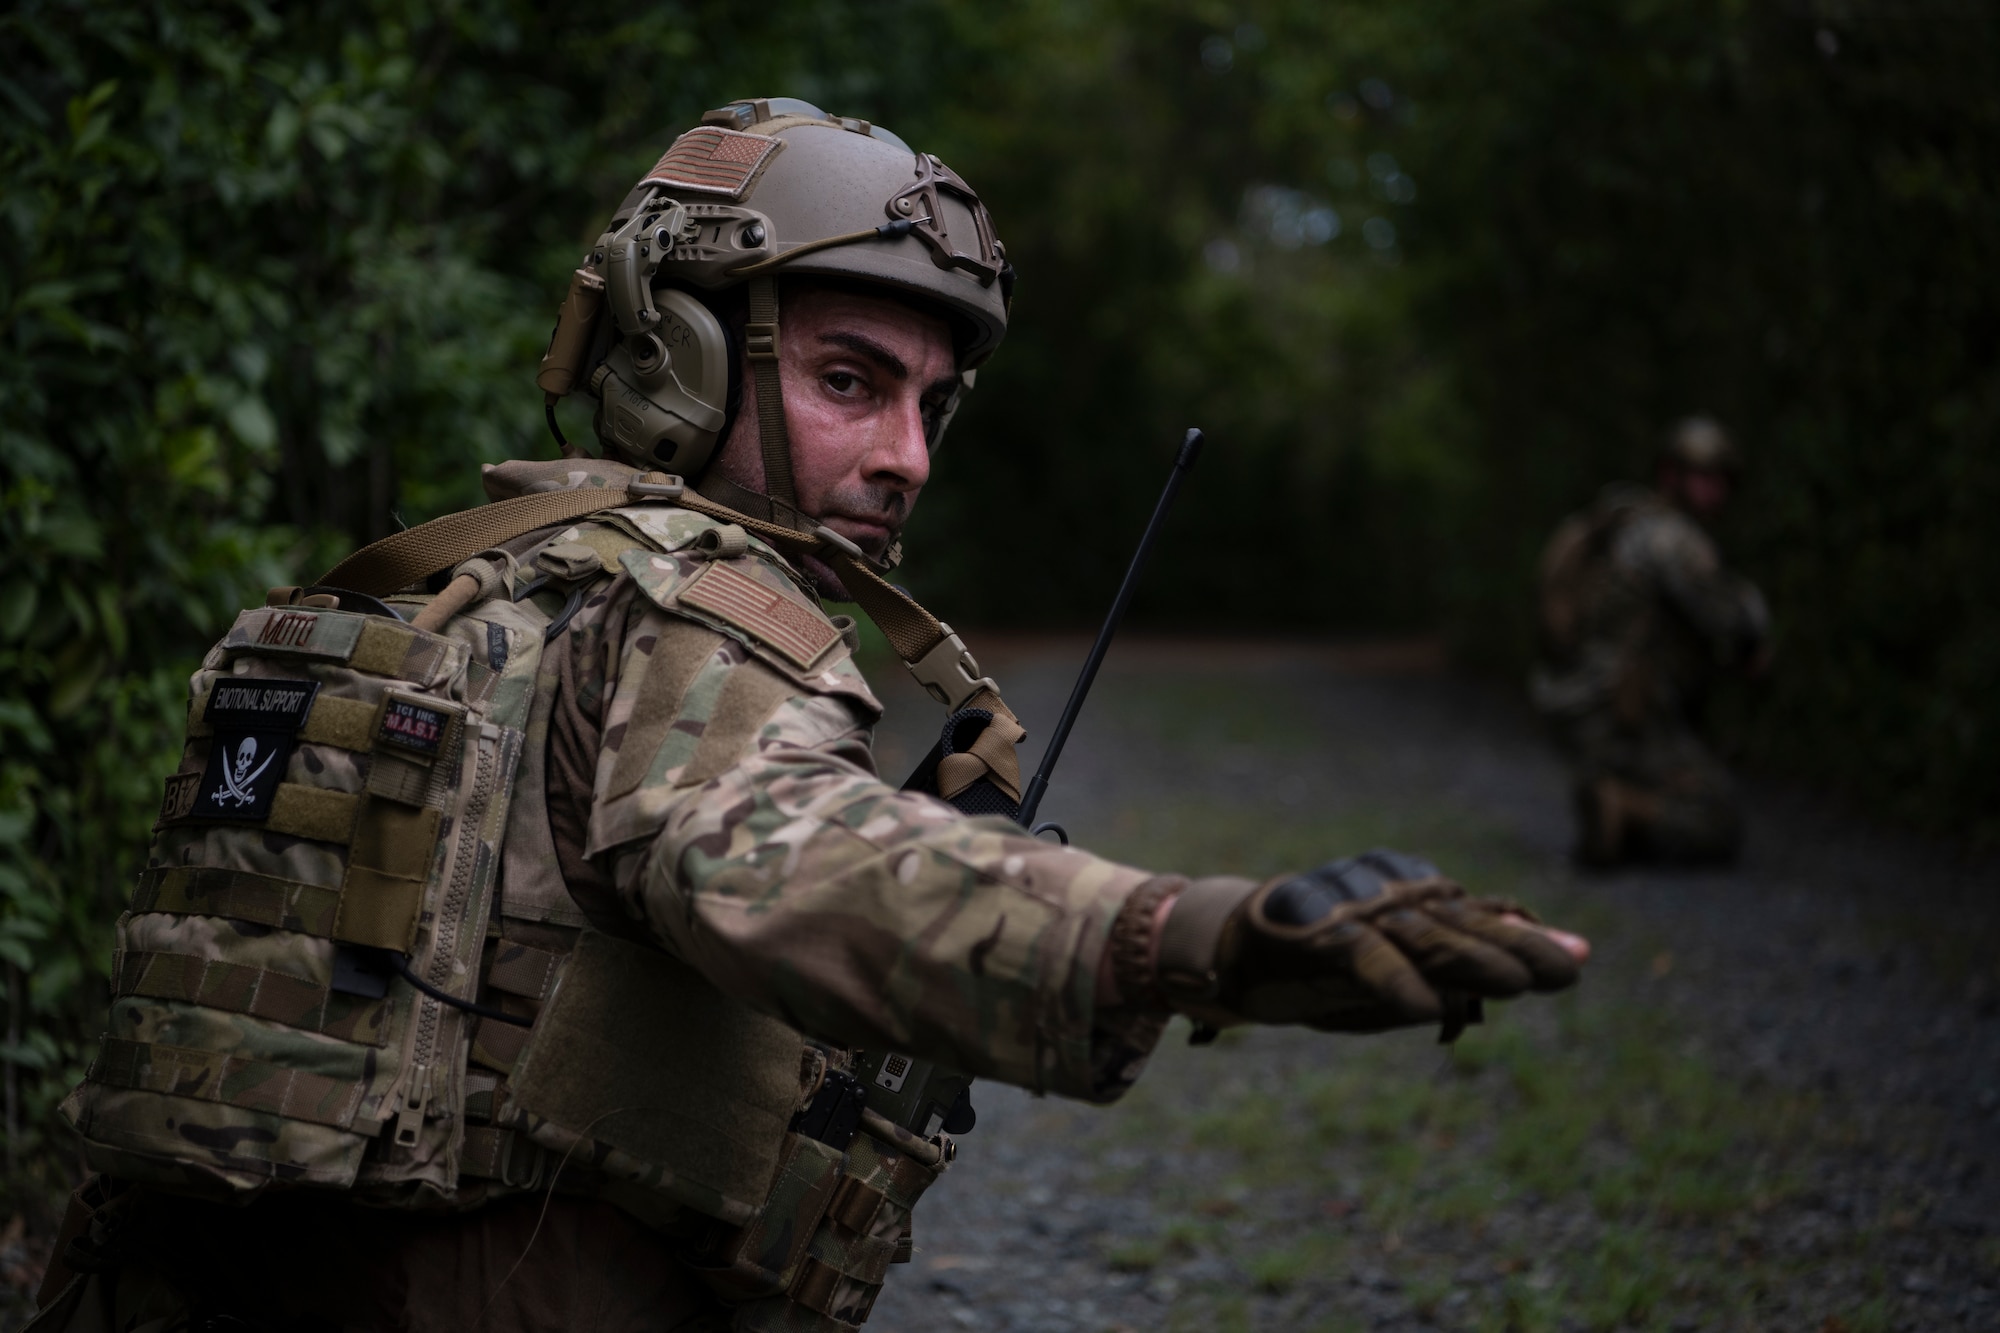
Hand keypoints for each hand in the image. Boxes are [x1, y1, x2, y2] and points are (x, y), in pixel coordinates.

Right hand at [1151, 850, 1584, 1035]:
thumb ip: (1471, 973)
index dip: (1525, 937)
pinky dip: (1392, 980)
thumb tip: (1568, 959)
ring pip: (1419, 934)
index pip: (1478, 918)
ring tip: (1516, 985)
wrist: (1228, 949)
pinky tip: (1423, 1008)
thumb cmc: (1325, 967)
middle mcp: (1388, 892)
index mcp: (1415, 898)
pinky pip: (1360, 956)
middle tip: (1565, 971)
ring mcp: (1350, 907)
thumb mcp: (1401, 976)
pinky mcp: (1312, 932)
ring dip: (1468, 959)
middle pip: (1460, 924)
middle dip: (1513, 947)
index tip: (1575, 959)